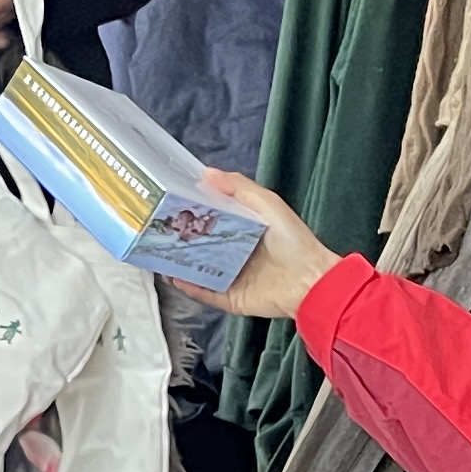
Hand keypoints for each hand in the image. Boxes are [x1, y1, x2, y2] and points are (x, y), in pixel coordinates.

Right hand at [172, 170, 344, 322]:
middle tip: (160, 229)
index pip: (213, 220)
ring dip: (180, 264)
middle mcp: (237, 254)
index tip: (173, 204)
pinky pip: (206, 293)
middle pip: (202, 245)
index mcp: (245, 230)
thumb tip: (208, 173)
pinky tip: (176, 277)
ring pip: (199, 270)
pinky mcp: (232, 298)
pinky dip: (191, 288)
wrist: (310, 281)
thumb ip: (240, 187)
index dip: (194, 212)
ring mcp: (233, 277)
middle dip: (182, 239)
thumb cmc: (294, 241)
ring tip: (160, 253)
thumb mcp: (268, 204)